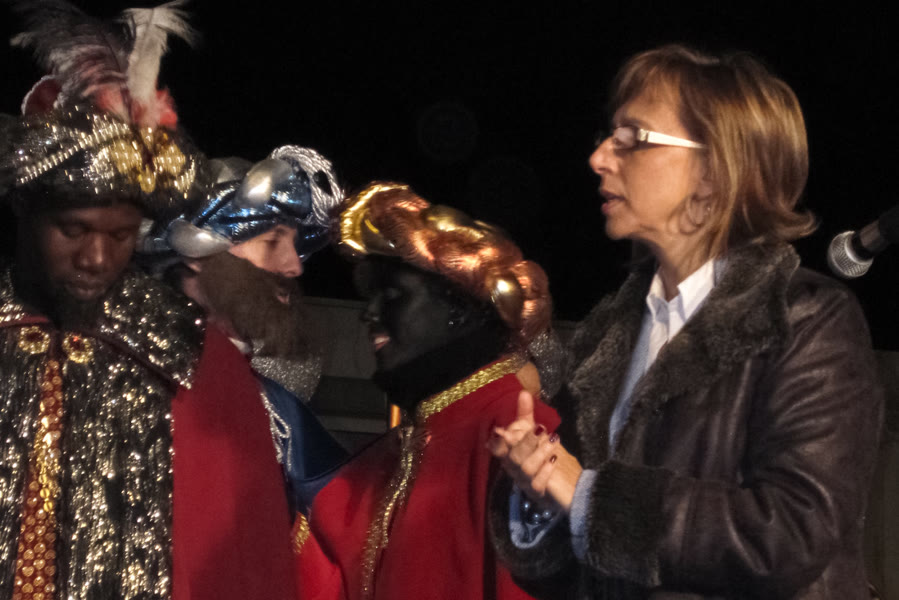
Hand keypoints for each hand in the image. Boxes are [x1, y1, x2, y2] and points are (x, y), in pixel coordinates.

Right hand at [488, 390, 582, 512]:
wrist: (571, 486)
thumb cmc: (549, 458)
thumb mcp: (538, 435)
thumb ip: (527, 417)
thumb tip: (523, 393)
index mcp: (511, 455)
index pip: (499, 448)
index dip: (499, 441)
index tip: (501, 430)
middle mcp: (515, 471)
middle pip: (513, 457)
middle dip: (524, 441)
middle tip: (539, 429)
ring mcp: (526, 484)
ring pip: (525, 468)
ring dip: (538, 452)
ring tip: (553, 441)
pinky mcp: (540, 495)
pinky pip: (537, 484)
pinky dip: (545, 470)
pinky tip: (553, 460)